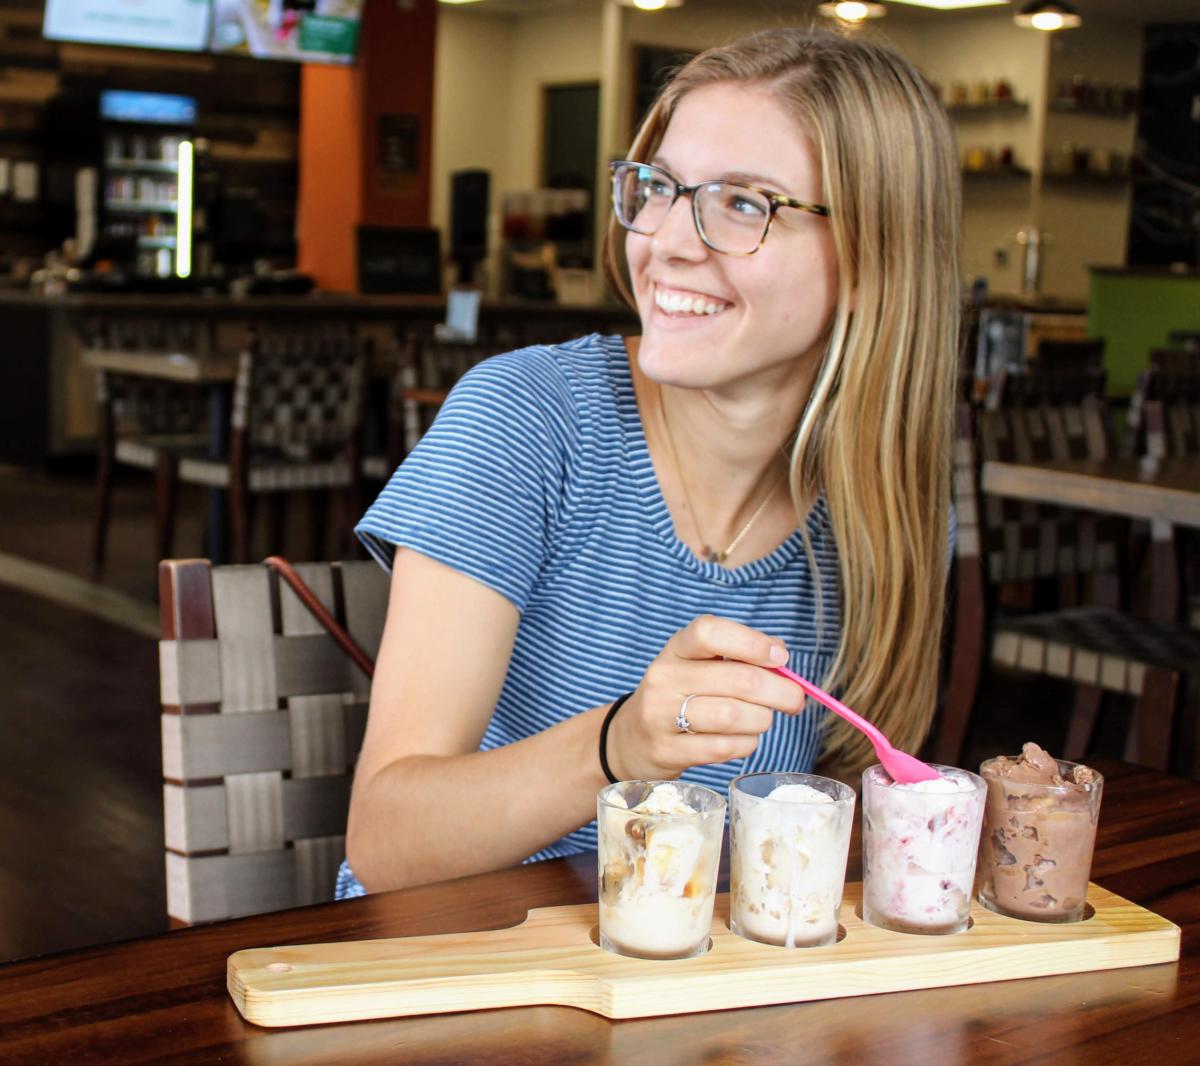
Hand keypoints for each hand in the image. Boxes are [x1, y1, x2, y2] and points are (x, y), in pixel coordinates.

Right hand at [605, 615, 805, 780]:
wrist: (631, 738)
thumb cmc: (682, 695)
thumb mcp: (702, 666)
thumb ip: (741, 656)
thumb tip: (781, 656)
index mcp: (677, 648)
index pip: (710, 632)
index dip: (751, 643)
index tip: (781, 658)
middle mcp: (664, 677)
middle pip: (737, 680)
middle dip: (779, 691)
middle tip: (795, 700)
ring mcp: (660, 715)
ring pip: (733, 716)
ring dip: (762, 720)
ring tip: (762, 720)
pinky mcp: (666, 750)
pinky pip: (723, 747)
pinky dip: (746, 744)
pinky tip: (743, 739)